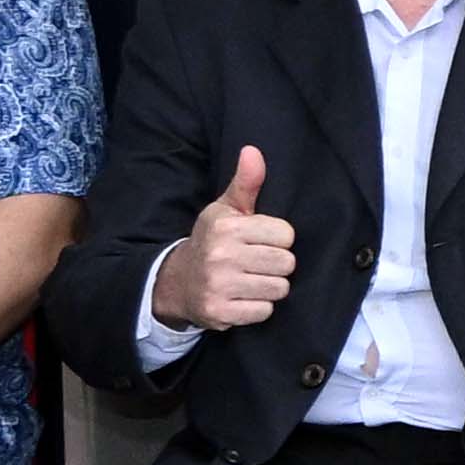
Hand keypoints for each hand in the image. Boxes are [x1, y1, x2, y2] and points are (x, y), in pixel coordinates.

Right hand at [155, 147, 292, 330]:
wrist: (178, 282)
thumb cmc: (213, 241)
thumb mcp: (226, 210)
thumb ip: (246, 182)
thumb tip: (253, 151)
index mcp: (226, 227)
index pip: (286, 234)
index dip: (279, 239)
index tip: (262, 241)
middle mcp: (221, 255)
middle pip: (286, 263)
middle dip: (277, 264)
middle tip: (258, 263)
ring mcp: (219, 285)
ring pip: (279, 289)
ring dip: (270, 287)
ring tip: (252, 280)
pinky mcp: (220, 312)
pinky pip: (265, 311)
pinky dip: (259, 308)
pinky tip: (243, 297)